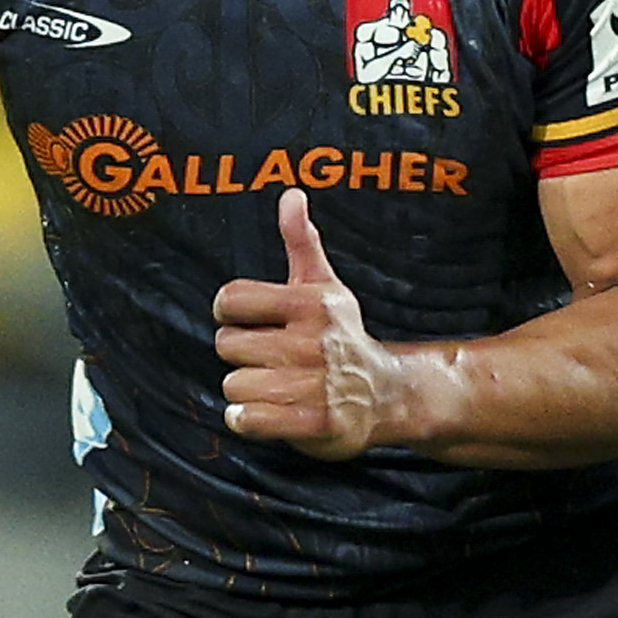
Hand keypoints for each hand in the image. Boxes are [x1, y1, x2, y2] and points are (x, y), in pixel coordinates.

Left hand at [215, 190, 421, 458]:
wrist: (390, 393)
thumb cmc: (344, 337)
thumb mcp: (326, 286)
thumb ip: (301, 241)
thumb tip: (291, 195)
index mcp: (311, 304)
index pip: (230, 300)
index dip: (232, 313)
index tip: (253, 322)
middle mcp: (313, 342)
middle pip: (228, 346)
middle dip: (243, 354)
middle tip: (272, 358)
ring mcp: (316, 385)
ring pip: (234, 384)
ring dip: (248, 390)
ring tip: (276, 386)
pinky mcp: (316, 422)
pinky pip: (248, 418)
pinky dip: (249, 419)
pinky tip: (268, 412)